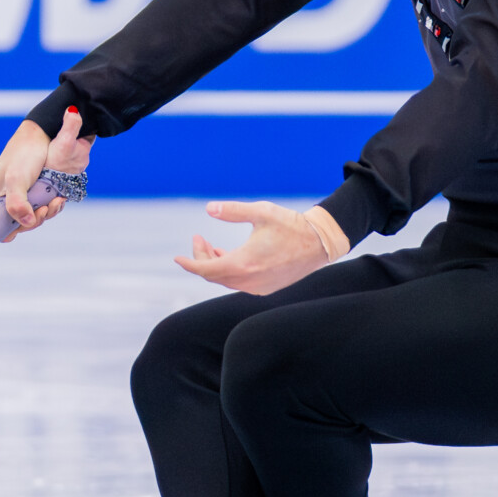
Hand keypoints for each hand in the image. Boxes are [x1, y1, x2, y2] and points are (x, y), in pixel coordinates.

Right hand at [0, 108, 90, 235]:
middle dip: (34, 220)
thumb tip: (26, 223)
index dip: (16, 228)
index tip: (31, 220)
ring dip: (45, 213)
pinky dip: (49, 207)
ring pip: (29, 216)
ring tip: (55, 202)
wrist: (41, 133)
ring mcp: (15, 195)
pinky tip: (57, 199)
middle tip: (46, 209)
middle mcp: (0, 199)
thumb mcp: (17, 179)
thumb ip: (17, 204)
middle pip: (16, 224)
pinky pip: (37, 207)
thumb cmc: (24, 154)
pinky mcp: (29, 191)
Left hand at [174, 201, 349, 295]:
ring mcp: (259, 287)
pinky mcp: (267, 288)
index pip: (206, 270)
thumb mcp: (261, 212)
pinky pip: (239, 283)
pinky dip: (229, 271)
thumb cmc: (291, 225)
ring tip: (211, 246)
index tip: (177, 258)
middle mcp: (250, 280)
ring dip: (215, 265)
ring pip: (226, 281)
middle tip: (199, 238)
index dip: (189, 264)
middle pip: (213, 275)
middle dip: (201, 258)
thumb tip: (208, 208)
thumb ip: (233, 211)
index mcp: (245, 263)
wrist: (320, 243)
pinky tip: (227, 256)